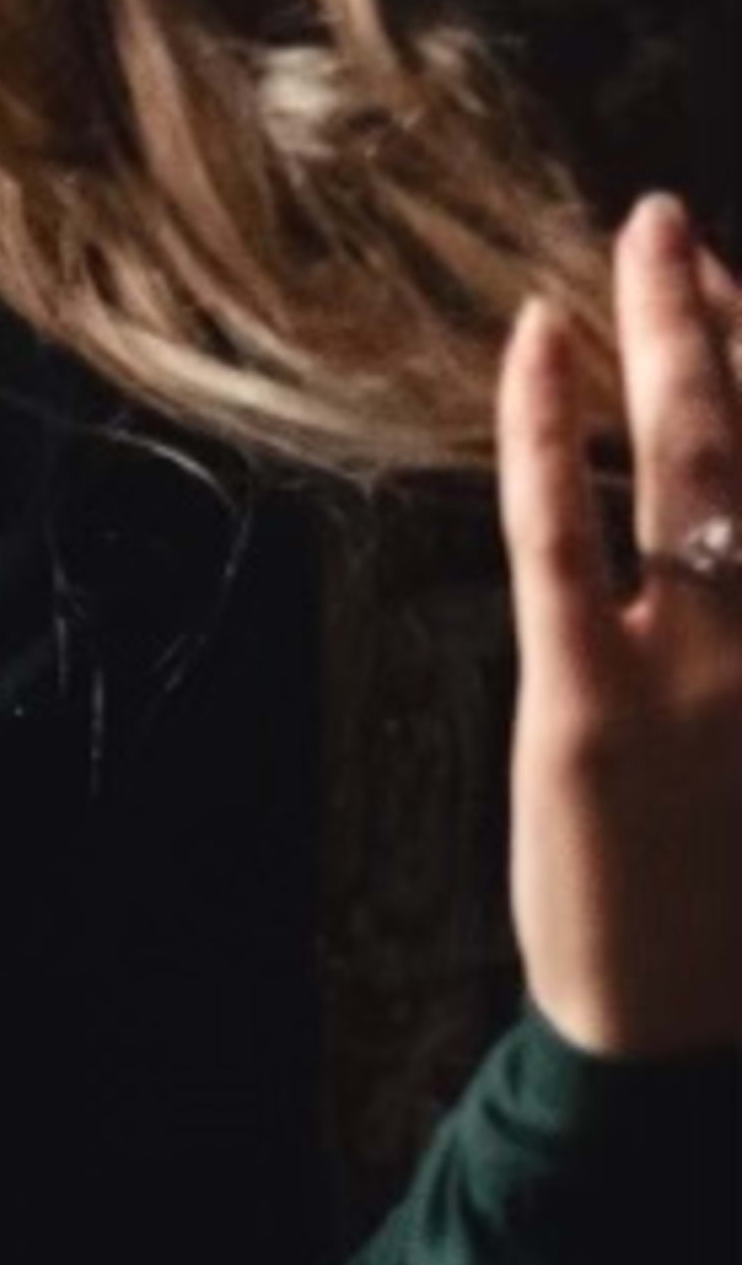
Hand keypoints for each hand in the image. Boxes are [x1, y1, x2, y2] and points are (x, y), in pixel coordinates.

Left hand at [497, 190, 741, 1060]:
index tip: (740, 284)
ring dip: (667, 331)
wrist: (690, 1039)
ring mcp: (704, 668)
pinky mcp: (589, 703)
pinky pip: (563, 533)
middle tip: (678, 225)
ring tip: (642, 240)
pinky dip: (552, 426)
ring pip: (699, 458)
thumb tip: (736, 509)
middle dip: (732, 311)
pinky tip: (542, 340)